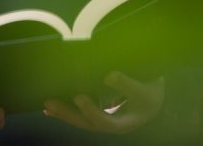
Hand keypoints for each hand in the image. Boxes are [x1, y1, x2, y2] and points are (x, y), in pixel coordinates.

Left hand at [43, 72, 164, 133]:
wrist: (154, 98)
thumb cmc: (152, 93)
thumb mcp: (146, 89)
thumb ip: (128, 84)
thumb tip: (108, 76)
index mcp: (126, 123)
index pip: (106, 122)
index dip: (92, 111)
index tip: (79, 97)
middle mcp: (113, 126)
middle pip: (88, 124)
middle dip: (68, 115)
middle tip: (49, 103)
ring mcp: (105, 121)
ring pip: (82, 121)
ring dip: (64, 113)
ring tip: (47, 105)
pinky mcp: (99, 114)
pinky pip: (82, 115)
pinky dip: (68, 110)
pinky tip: (52, 107)